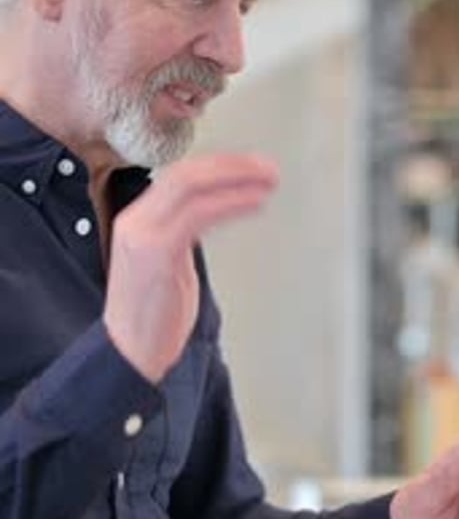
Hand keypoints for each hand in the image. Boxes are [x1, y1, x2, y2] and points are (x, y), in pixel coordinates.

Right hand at [104, 153, 277, 382]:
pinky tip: (255, 204)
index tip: (250, 165)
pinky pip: (198, 215)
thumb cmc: (152, 314)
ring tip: (269, 180)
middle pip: (186, 175)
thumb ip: (183, 234)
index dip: (218, 166)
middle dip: (231, 166)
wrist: (130, 353)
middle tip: (267, 167)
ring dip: (236, 180)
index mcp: (138, 220)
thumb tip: (215, 213)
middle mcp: (137, 221)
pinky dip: (231, 204)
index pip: (179, 177)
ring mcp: (144, 235)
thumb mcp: (166, 262)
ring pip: (191, 187)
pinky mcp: (157, 253)